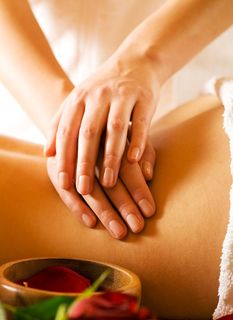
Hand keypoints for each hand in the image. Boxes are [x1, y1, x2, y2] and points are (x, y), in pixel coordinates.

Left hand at [45, 53, 158, 194]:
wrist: (135, 62)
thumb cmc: (102, 90)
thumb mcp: (77, 101)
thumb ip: (60, 124)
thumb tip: (47, 153)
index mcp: (78, 99)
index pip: (67, 132)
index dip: (64, 158)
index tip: (64, 184)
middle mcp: (98, 96)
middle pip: (88, 133)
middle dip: (85, 163)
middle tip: (84, 189)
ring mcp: (122, 96)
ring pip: (114, 129)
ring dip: (111, 157)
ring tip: (109, 182)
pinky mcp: (144, 98)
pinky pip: (140, 122)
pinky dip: (137, 141)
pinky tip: (133, 160)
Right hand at [46, 140, 155, 238]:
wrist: (77, 119)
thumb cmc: (113, 134)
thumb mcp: (133, 137)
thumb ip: (144, 154)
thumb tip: (148, 175)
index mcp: (112, 133)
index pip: (127, 165)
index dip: (138, 189)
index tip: (149, 211)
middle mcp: (90, 142)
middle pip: (108, 179)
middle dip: (124, 205)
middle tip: (137, 227)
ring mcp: (69, 153)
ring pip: (87, 187)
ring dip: (103, 211)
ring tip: (119, 232)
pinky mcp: (53, 162)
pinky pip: (64, 189)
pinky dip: (76, 206)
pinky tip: (91, 223)